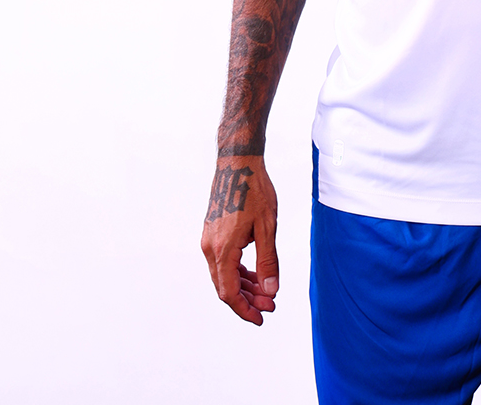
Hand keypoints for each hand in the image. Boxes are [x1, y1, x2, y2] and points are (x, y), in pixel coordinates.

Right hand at [201, 155, 279, 324]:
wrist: (238, 163)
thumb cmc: (254, 191)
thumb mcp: (267, 227)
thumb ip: (268, 261)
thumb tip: (270, 290)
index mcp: (222, 250)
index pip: (229, 293)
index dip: (245, 310)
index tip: (262, 318)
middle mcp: (210, 248)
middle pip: (225, 287)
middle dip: (248, 300)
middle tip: (271, 305)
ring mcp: (209, 240)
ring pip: (224, 275)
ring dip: (244, 287)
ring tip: (267, 292)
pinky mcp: (213, 233)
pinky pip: (223, 262)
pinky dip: (239, 272)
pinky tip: (255, 275)